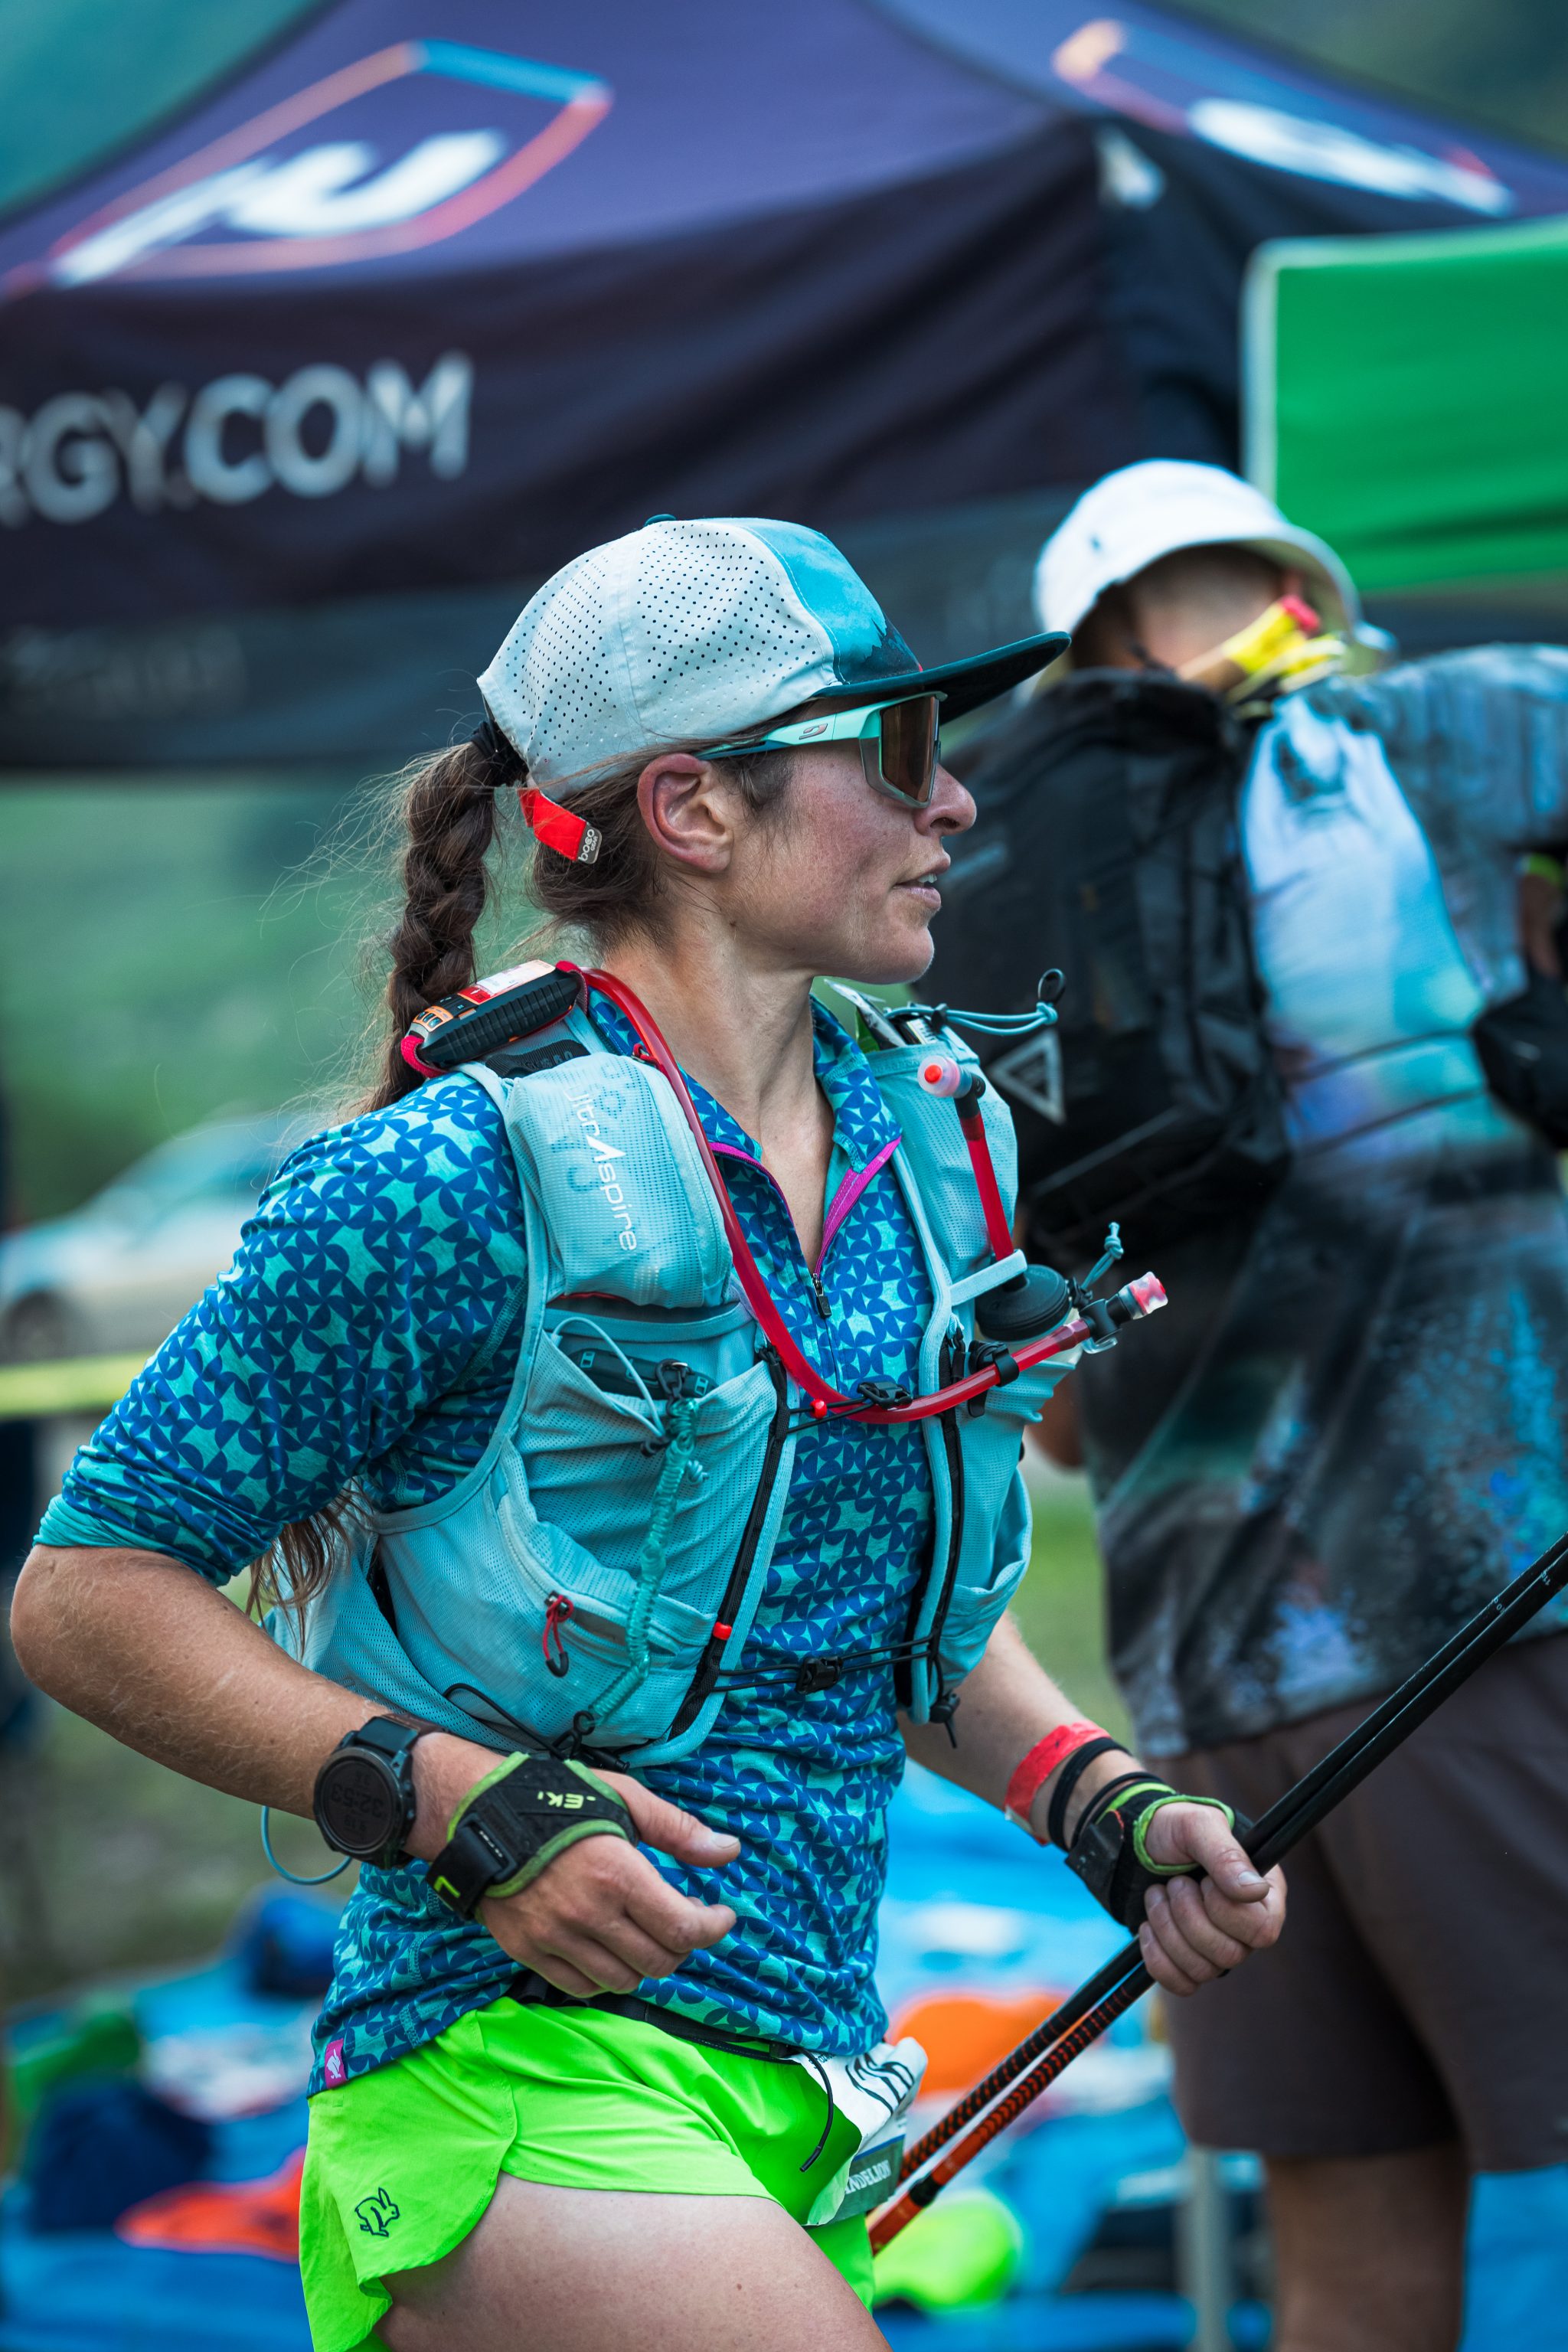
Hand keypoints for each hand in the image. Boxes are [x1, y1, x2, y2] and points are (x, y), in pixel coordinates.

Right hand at [411, 1738, 739, 1998]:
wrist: (478, 1815)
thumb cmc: (555, 1799)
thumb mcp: (623, 1798)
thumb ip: (678, 1830)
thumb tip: (729, 1852)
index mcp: (617, 1874)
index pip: (682, 1929)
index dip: (712, 1928)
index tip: (721, 1915)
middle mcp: (588, 1914)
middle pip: (658, 1962)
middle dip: (683, 1946)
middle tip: (683, 1920)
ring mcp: (556, 1939)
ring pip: (623, 1981)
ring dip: (645, 1963)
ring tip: (646, 1933)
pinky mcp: (529, 1953)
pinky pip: (582, 1987)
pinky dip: (606, 1976)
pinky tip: (610, 1948)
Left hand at [1136, 1802, 1285, 1997]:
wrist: (1135, 1842)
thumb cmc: (1174, 1827)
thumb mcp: (1197, 1825)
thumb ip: (1226, 1855)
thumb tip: (1256, 1891)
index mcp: (1264, 1895)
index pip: (1263, 1930)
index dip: (1225, 1910)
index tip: (1204, 1880)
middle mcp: (1246, 1927)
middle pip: (1229, 1955)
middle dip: (1188, 1916)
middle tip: (1174, 1883)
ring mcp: (1217, 1948)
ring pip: (1202, 1971)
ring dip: (1167, 1929)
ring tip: (1157, 1893)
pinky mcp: (1189, 1962)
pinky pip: (1181, 1984)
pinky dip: (1157, 1958)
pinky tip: (1146, 1926)